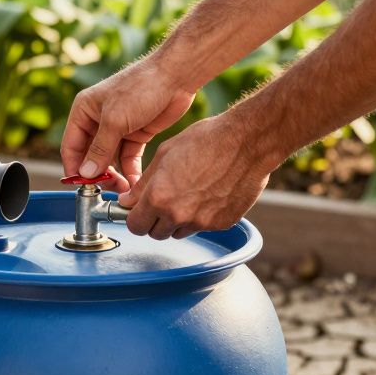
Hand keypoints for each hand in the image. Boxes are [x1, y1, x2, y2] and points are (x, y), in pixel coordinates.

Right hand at [60, 56, 194, 192]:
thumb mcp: (115, 120)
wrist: (176, 76)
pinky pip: (128, 158)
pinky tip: (135, 183)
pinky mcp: (136, 133)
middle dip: (97, 174)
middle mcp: (98, 120)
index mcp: (84, 111)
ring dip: (116, 176)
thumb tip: (86, 174)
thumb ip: (99, 149)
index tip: (82, 187)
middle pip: (90, 156)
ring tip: (124, 189)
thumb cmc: (141, 87)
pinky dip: (131, 171)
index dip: (75, 168)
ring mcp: (118, 127)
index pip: (71, 146)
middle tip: (107, 189)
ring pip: (110, 160)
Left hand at [118, 114, 274, 238]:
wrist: (247, 142)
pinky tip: (208, 195)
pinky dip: (201, 217)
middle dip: (155, 221)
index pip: (135, 226)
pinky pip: (202, 227)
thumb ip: (143, 185)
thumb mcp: (164, 154)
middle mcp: (179, 214)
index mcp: (159, 197)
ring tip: (188, 194)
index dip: (135, 218)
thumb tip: (128, 202)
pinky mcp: (221, 224)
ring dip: (177, 221)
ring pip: (179, 232)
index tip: (138, 211)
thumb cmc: (205, 140)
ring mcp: (202, 222)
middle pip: (156, 233)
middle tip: (163, 201)